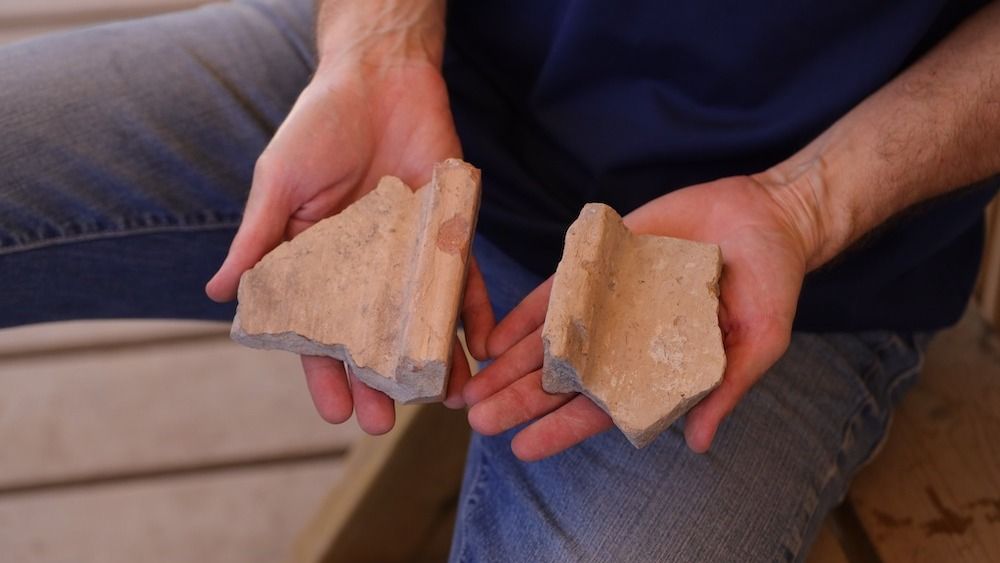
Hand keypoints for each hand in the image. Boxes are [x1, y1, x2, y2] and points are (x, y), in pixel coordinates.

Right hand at [205, 61, 493, 433]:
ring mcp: (409, 253)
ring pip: (421, 319)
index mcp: (318, 260)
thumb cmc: (319, 125)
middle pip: (373, 336)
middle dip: (378, 380)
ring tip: (442, 400)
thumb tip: (217, 294)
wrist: (379, 76)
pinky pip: (465, 279)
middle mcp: (366, 266)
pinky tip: (482, 347)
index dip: (324, 371)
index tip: (332, 411)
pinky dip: (475, 312)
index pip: (318, 328)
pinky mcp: (448, 232)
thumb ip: (257, 238)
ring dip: (431, 360)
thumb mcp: (279, 183)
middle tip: (383, 423)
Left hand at [463, 175, 811, 459]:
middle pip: (561, 380)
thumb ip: (725, 387)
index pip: (602, 410)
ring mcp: (606, 303)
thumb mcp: (761, 341)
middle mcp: (622, 342)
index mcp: (655, 370)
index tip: (521, 449)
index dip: (561, 430)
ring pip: (547, 341)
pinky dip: (523, 315)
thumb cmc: (771, 286)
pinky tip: (493, 336)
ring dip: (508, 365)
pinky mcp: (597, 264)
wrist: (765, 217)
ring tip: (470, 386)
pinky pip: (553, 292)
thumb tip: (698, 444)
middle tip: (477, 420)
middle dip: (518, 400)